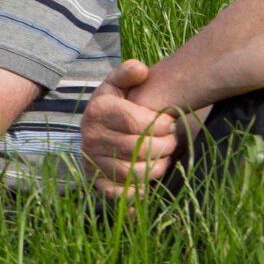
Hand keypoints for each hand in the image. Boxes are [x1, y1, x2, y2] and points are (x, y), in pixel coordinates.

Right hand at [81, 59, 179, 196]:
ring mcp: (93, 163)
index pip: (134, 122)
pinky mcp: (98, 183)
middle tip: (173, 140)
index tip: (171, 122)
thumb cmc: (119, 104)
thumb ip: (129, 73)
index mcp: (97, 111)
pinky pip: (120, 194)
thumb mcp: (121, 84)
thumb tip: (140, 69)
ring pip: (132, 173)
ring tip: (165, 156)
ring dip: (157, 167)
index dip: (159, 124)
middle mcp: (90, 138)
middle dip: (163, 146)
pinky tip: (150, 181)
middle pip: (135, 149)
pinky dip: (138, 191)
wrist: (103, 129)